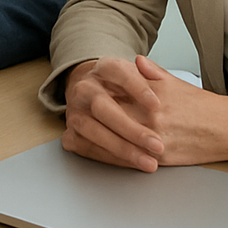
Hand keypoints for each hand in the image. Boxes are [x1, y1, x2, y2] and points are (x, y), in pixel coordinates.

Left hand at [62, 55, 227, 171]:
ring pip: (112, 139)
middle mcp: (149, 114)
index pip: (112, 92)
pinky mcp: (159, 157)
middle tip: (69, 118)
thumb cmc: (201, 106)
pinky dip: (107, 156)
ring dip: (90, 139)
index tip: (77, 96)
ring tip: (74, 136)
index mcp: (150, 94)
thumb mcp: (175, 82)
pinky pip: (126, 158)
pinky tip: (94, 153)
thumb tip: (134, 60)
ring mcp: (153, 137)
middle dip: (85, 118)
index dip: (92, 96)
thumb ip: (151, 72)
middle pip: (106, 116)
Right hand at [62, 56, 164, 171]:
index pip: (118, 73)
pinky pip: (86, 147)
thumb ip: (150, 72)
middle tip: (157, 145)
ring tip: (148, 162)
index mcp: (103, 69)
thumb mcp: (140, 74)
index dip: (137, 88)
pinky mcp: (71, 132)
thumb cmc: (122, 87)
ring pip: (92, 130)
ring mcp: (75, 111)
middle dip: (131, 130)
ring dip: (121, 149)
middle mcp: (85, 88)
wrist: (92, 93)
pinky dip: (108, 158)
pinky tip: (130, 163)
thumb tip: (144, 63)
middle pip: (103, 107)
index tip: (157, 106)